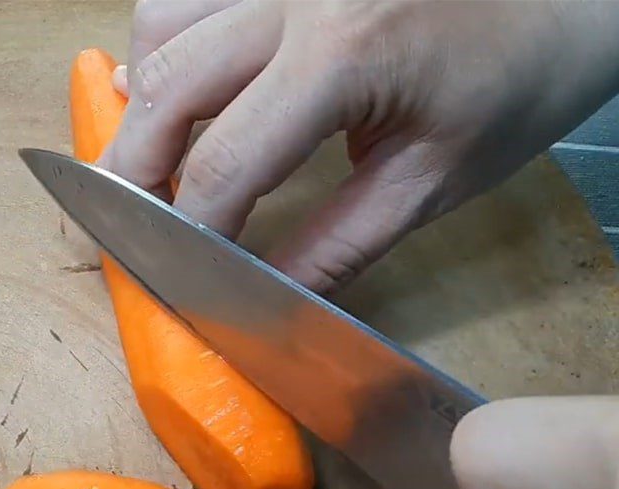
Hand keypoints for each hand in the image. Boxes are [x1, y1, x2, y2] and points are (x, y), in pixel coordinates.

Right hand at [104, 0, 618, 291]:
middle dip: (136, 172)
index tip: (179, 276)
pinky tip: (183, 90)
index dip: (191, 231)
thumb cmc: (515, 85)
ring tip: (160, 161)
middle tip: (133, 229)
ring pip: (162, 24)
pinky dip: (169, 48)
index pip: (227, 164)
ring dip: (146, 102)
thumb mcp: (428, 183)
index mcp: (343, 54)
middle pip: (168, 87)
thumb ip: (337, 246)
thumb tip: (266, 300)